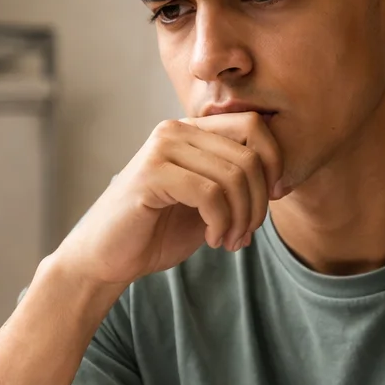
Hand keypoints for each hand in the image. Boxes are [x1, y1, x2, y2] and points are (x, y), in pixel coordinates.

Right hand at [55, 113, 284, 285]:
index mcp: (192, 132)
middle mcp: (176, 130)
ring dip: (242, 218)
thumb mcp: (208, 205)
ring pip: (234, 176)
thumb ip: (236, 185)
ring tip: (229, 241)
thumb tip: (278, 184)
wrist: (107, 258)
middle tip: (245, 234)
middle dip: (258, 203)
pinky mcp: (151, 174)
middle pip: (249, 156)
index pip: (254, 126)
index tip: (270, 202)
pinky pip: (211, 194)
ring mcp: (162, 148)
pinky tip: (213, 239)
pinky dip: (222, 223)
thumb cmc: (157, 232)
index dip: (274, 164)